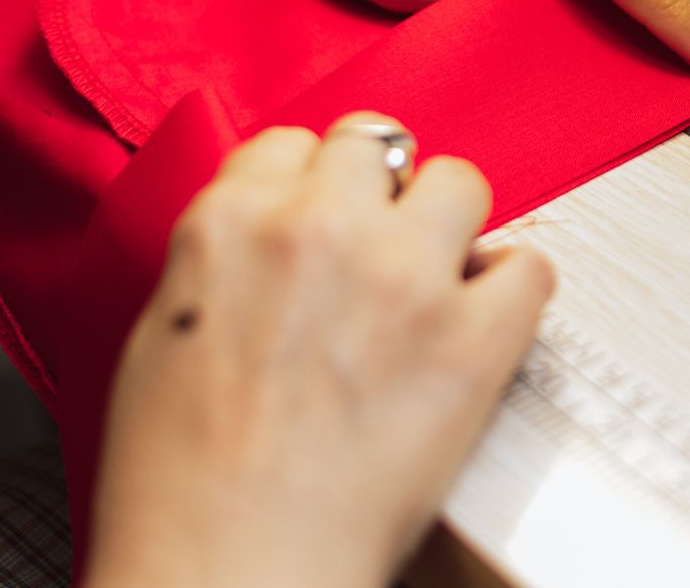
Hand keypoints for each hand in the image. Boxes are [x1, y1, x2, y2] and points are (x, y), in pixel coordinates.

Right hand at [85, 115, 554, 587]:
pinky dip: (512, 293)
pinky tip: (484, 325)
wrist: (229, 569)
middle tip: (380, 249)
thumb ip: (227, 262)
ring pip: (461, 182)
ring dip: (451, 227)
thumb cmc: (181, 485)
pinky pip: (529, 266)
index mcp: (231, 223)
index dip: (314, 184)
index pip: (292, 144)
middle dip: (381, 193)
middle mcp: (323, 227)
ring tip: (436, 282)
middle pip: (379, 145)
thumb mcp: (160, 336)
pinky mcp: (476, 334)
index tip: (326, 217)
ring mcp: (406, 274)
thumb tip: (275, 243)